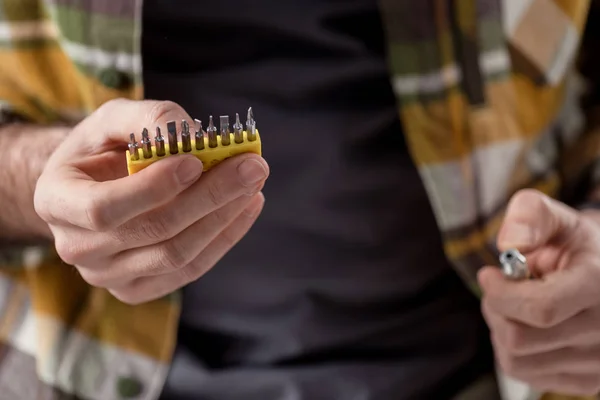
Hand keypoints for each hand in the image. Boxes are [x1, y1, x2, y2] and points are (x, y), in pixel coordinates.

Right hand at [34, 99, 268, 304]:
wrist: (92, 188)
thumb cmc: (102, 149)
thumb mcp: (113, 120)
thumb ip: (148, 119)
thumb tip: (193, 136)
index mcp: (56, 202)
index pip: (104, 208)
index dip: (153, 188)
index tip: (197, 161)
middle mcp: (76, 248)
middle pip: (153, 231)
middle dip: (209, 196)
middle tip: (252, 166)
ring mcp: (108, 276)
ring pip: (177, 254)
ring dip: (224, 217)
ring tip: (254, 183)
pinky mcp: (138, 289)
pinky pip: (189, 270)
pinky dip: (225, 237)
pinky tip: (247, 206)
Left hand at [478, 189, 599, 395]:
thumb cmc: (575, 244)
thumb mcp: (558, 218)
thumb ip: (531, 215)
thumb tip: (510, 243)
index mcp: (598, 285)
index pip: (540, 309)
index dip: (501, 293)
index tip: (489, 274)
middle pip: (519, 338)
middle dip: (495, 308)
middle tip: (500, 288)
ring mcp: (599, 361)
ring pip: (516, 359)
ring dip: (500, 329)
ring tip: (513, 305)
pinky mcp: (588, 380)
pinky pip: (525, 372)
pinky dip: (510, 349)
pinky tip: (523, 325)